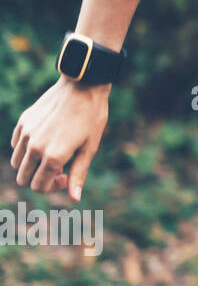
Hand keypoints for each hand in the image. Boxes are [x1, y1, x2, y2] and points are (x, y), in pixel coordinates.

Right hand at [10, 75, 109, 201]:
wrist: (83, 87)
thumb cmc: (92, 118)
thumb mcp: (90, 148)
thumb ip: (78, 174)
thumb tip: (74, 198)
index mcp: (53, 156)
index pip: (38, 186)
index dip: (52, 187)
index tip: (65, 176)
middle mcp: (35, 147)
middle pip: (23, 178)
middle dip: (38, 179)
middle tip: (59, 168)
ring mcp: (26, 134)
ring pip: (16, 163)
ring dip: (31, 165)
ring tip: (52, 153)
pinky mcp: (23, 122)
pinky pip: (16, 145)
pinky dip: (26, 149)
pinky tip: (45, 140)